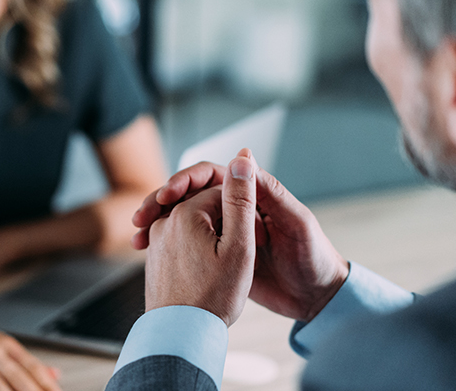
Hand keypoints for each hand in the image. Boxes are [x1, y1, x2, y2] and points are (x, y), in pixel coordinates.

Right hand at [131, 152, 349, 322]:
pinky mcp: (221, 255)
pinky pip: (188, 243)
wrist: (317, 297)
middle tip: (141, 215)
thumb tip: (243, 158)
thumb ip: (271, 193)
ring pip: (183, 217)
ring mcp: (226, 232)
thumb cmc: (315, 257)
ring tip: (137, 234)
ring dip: (158, 221)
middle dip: (161, 199)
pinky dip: (165, 243)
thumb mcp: (296, 223)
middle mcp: (237, 209)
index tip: (166, 195)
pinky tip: (147, 251)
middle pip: (190, 194)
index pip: (211, 176)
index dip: (185, 181)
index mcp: (254, 194)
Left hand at [144, 151, 257, 325]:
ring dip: (214, 238)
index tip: (257, 238)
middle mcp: (165, 221)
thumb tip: (242, 158)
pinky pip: (180, 240)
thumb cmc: (212, 296)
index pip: (224, 194)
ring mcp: (156, 239)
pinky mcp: (154, 257)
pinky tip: (208, 271)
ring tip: (228, 266)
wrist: (179, 335)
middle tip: (245, 253)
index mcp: (185, 212)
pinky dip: (198, 250)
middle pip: (207, 206)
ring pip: (194, 224)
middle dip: (228, 224)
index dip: (246, 213)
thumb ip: (241, 199)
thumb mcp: (239, 246)